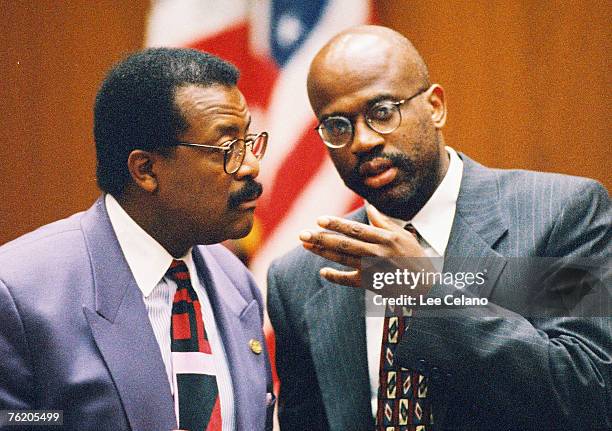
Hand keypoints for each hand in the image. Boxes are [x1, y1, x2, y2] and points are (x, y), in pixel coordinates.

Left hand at [299, 205, 435, 288]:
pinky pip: (349, 280)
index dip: (336, 225)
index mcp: (385, 238)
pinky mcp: (371, 283)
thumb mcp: (403, 235)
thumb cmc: (414, 256)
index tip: (320, 220)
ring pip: (343, 259)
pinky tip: (323, 272)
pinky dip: (336, 277)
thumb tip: (368, 207)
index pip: (355, 230)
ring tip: (306, 245)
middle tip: (303, 234)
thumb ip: (384, 222)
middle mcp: (377, 252)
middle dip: (322, 238)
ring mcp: (373, 269)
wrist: (425, 285)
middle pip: (344, 244)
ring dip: (323, 252)